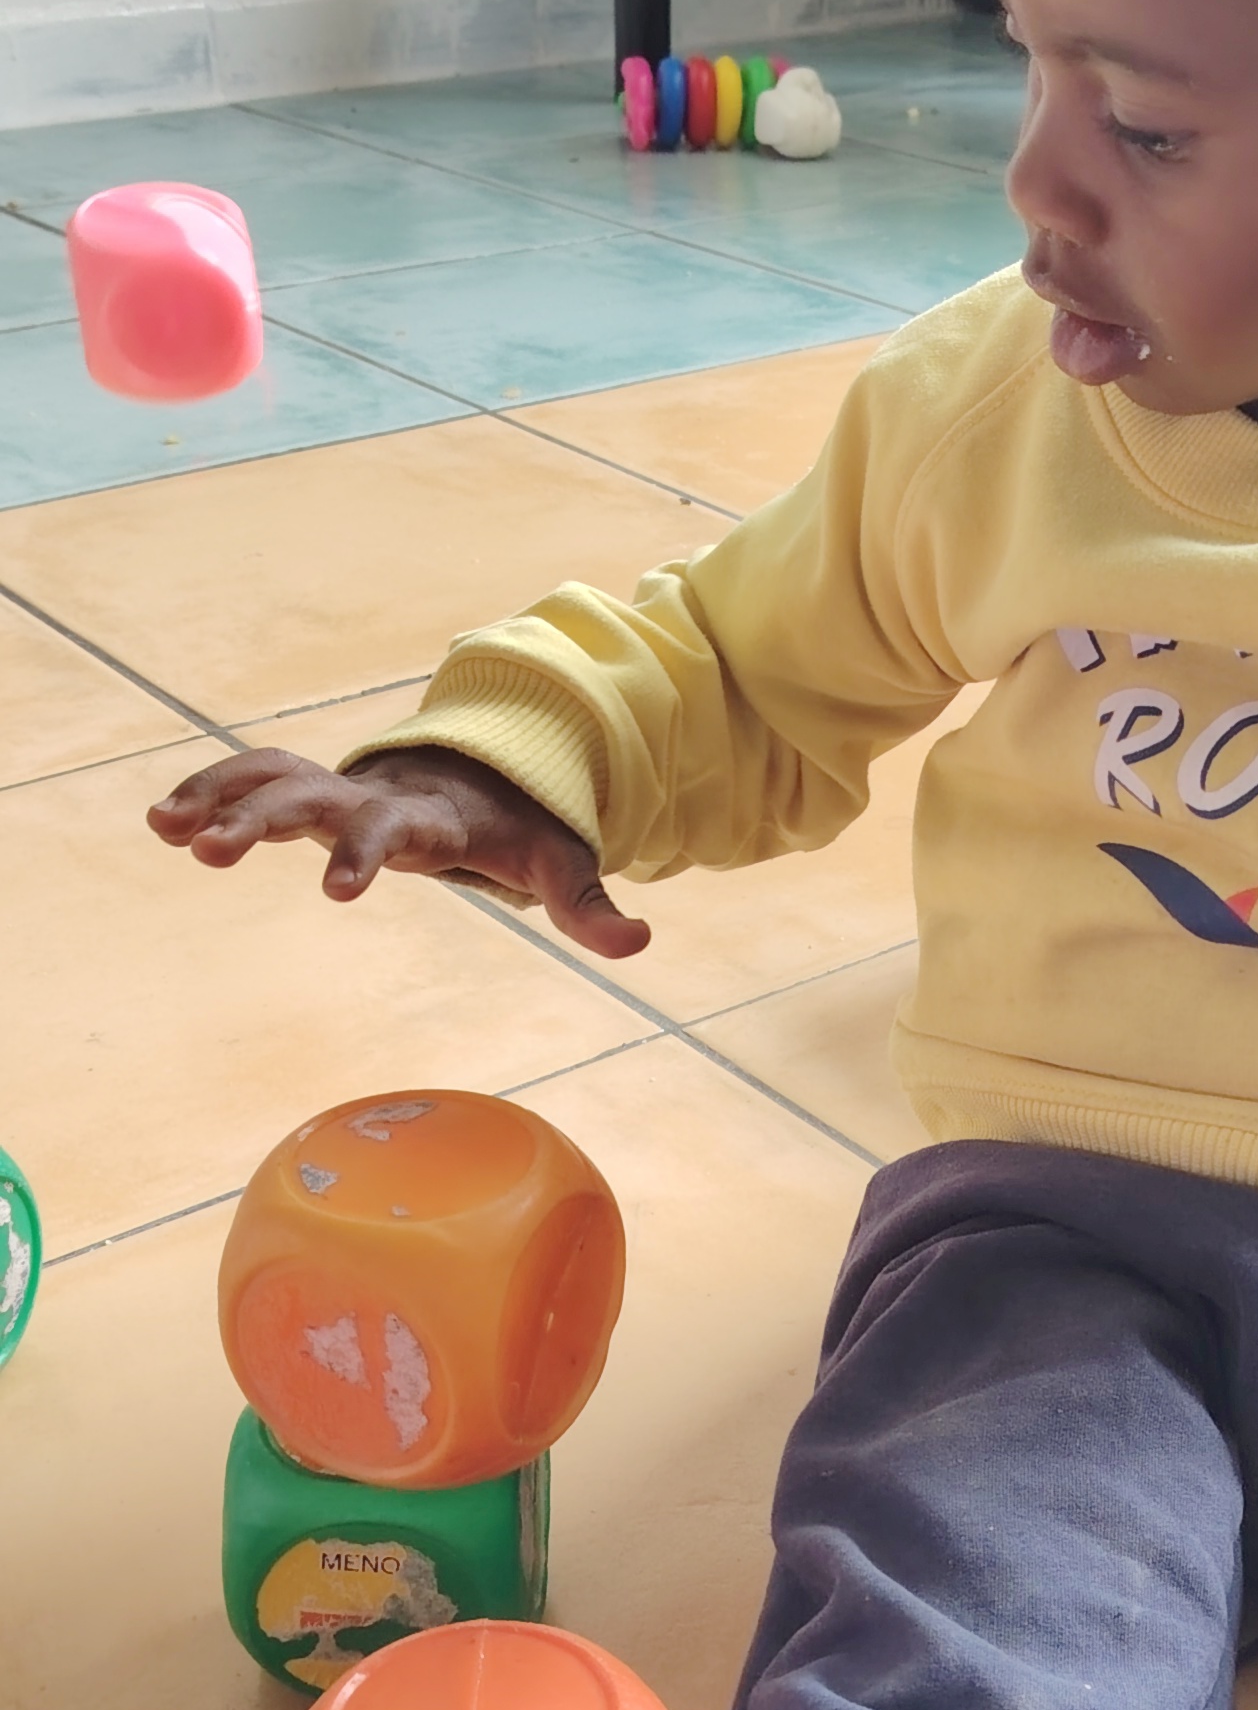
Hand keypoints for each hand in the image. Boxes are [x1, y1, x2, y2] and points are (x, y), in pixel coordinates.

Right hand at [147, 745, 652, 956]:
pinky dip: (212, 789)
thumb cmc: (522, 828)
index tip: (335, 891)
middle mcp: (376, 796)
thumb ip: (591, 908)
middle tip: (209, 852)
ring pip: (272, 780)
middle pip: (312, 800)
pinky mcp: (317, 790)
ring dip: (220, 799)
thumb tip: (643, 939)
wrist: (495, 770)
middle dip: (262, 821)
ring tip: (163, 827)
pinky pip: (256, 778)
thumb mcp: (561, 864)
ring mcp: (341, 790)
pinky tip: (162, 819)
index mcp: (430, 819)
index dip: (366, 855)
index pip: (393, 832)